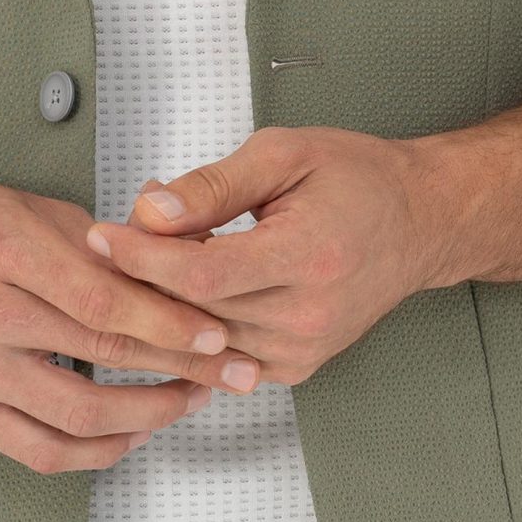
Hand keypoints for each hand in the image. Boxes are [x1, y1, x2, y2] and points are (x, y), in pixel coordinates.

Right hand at [0, 175, 260, 475]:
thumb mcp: (29, 209)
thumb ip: (99, 247)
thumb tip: (174, 280)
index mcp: (1, 250)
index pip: (103, 302)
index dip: (168, 324)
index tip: (216, 335)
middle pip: (100, 358)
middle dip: (178, 369)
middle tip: (226, 371)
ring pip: (76, 417)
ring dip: (146, 416)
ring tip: (186, 400)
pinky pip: (38, 450)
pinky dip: (94, 451)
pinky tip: (130, 434)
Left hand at [84, 125, 440, 390]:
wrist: (419, 221)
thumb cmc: (357, 178)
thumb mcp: (283, 154)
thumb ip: (212, 187)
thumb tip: (149, 212)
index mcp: (308, 256)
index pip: (201, 275)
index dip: (141, 258)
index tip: (102, 235)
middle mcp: (308, 315)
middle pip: (195, 313)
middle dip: (141, 277)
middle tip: (111, 240)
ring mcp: (304, 349)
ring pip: (203, 342)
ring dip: (162, 305)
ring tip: (145, 258)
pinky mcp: (298, 367)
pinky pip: (223, 359)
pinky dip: (193, 329)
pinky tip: (178, 294)